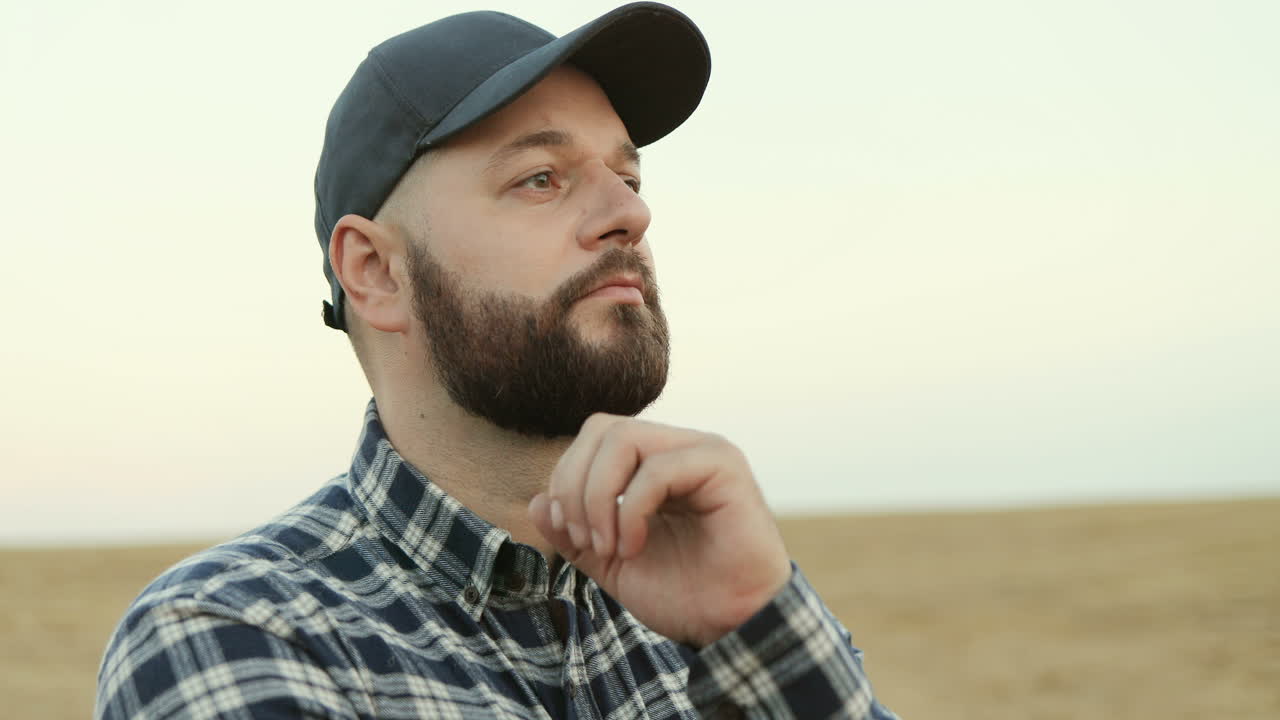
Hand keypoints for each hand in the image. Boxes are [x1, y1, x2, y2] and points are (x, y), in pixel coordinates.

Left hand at [527, 413, 791, 647]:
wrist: (733, 626)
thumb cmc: (683, 593)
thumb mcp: (611, 563)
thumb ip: (573, 533)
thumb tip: (536, 502)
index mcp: (653, 462)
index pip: (593, 438)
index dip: (566, 480)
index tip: (570, 535)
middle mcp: (678, 447)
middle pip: (602, 427)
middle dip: (575, 485)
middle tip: (582, 540)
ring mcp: (702, 451)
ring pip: (624, 438)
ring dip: (599, 497)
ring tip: (609, 547)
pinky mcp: (723, 467)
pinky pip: (658, 469)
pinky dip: (631, 510)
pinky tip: (634, 546)